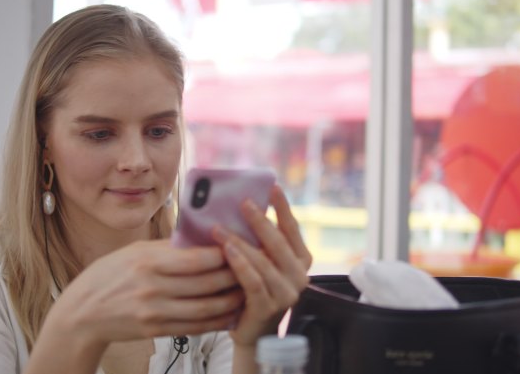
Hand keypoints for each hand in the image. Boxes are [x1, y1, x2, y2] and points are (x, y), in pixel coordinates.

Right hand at [44, 240, 243, 347]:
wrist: (82, 313)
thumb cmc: (109, 275)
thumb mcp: (135, 251)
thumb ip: (169, 248)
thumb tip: (203, 238)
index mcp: (148, 261)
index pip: (198, 258)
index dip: (226, 254)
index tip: (242, 247)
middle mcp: (152, 287)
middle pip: (207, 284)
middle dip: (236, 277)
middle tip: (255, 269)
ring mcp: (154, 312)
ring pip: (206, 308)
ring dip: (232, 301)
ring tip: (247, 292)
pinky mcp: (156, 330)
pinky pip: (195, 327)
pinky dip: (217, 321)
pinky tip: (229, 313)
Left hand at [212, 184, 311, 346]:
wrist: (253, 332)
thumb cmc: (254, 290)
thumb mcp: (263, 263)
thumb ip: (261, 243)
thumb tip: (241, 207)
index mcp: (301, 261)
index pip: (292, 229)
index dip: (283, 208)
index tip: (272, 187)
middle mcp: (299, 276)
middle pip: (278, 242)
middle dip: (259, 220)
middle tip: (243, 202)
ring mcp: (286, 293)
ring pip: (262, 260)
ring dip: (239, 241)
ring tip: (219, 228)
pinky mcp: (268, 307)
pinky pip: (252, 280)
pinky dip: (239, 263)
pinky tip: (226, 250)